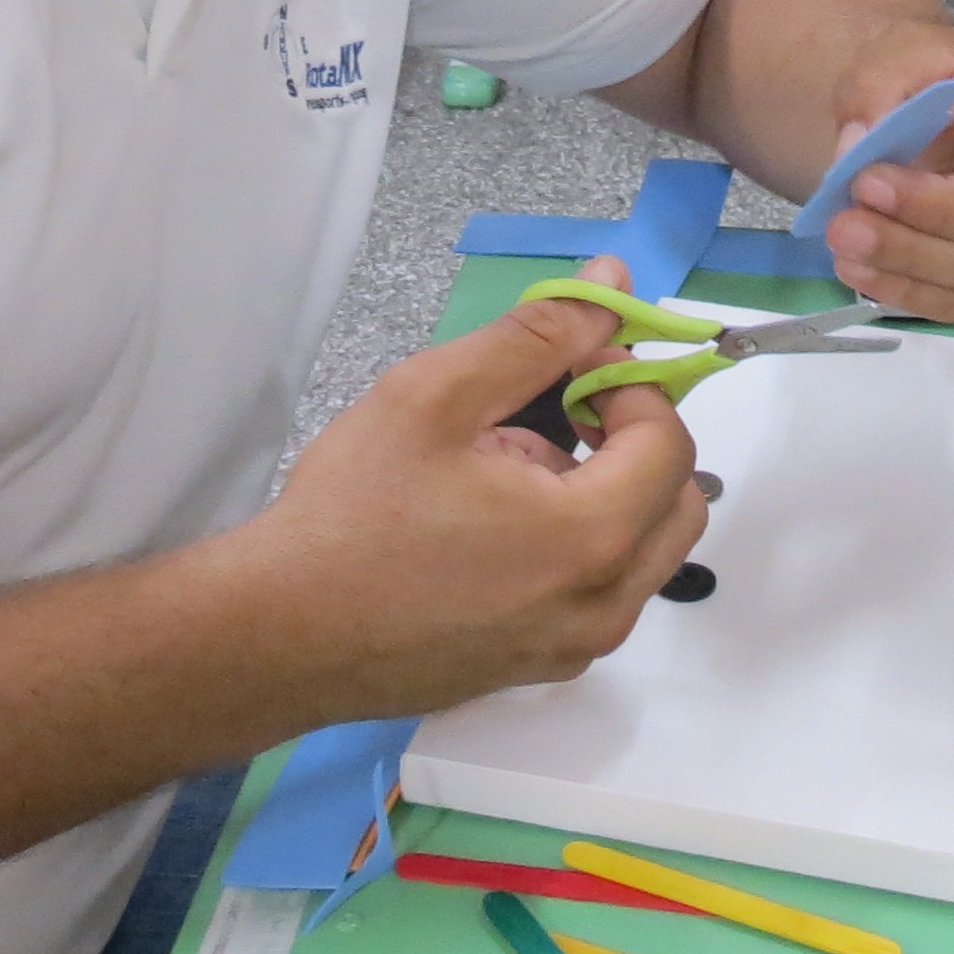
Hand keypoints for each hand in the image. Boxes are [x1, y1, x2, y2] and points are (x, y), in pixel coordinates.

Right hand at [234, 263, 706, 708]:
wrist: (277, 635)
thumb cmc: (352, 511)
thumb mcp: (439, 394)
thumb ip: (539, 336)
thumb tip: (611, 284)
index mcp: (591, 537)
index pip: (668, 438)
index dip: (625, 385)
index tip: (563, 370)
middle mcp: (604, 606)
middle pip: (676, 500)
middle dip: (630, 442)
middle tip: (551, 414)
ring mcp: (574, 649)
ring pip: (643, 550)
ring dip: (606, 494)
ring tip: (509, 470)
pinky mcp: (541, 669)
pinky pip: (599, 592)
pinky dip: (578, 546)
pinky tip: (492, 526)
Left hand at [816, 36, 953, 323]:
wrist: (914, 117)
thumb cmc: (931, 75)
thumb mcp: (899, 52)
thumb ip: (881, 84)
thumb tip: (860, 144)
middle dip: (943, 212)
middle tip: (862, 187)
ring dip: (913, 259)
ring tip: (842, 230)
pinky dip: (908, 291)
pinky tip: (858, 265)